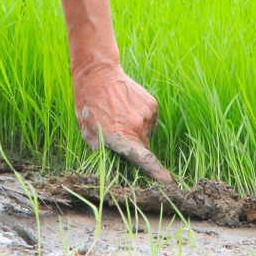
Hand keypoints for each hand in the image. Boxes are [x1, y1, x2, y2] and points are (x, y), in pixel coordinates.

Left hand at [72, 62, 174, 186]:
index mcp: (121, 136)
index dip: (157, 173)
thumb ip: (101, 150)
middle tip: (120, 133)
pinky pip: (150, 121)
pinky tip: (128, 109)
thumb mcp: (88, 132)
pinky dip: (142, 119)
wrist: (99, 74)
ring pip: (146, 134)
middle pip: (144, 148)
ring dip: (136, 131)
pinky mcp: (152, 105)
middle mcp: (137, 127)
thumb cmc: (89, 104)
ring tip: (120, 117)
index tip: (167, 181)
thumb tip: (111, 162)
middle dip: (134, 147)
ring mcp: (146, 115)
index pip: (144, 160)